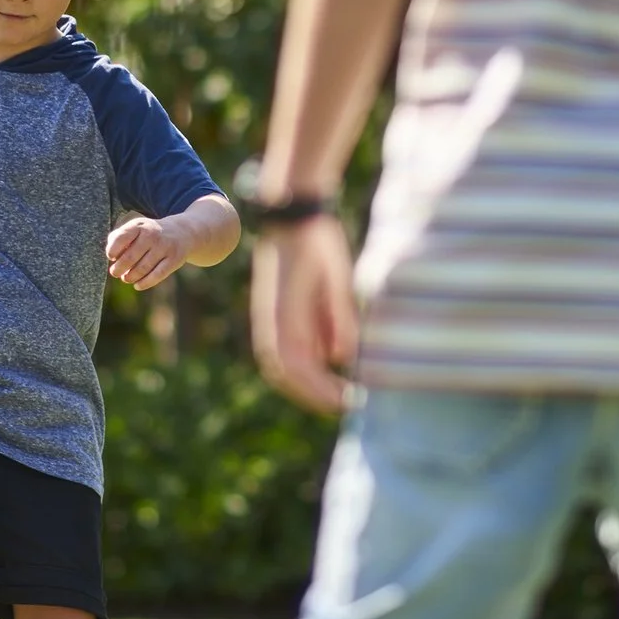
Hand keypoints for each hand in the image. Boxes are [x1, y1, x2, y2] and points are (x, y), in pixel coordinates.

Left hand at [106, 215, 192, 290]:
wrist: (182, 232)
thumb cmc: (150, 233)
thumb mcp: (135, 228)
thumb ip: (118, 238)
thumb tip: (112, 256)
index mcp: (139, 225)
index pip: (120, 238)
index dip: (112, 250)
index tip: (111, 257)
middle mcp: (152, 235)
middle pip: (130, 258)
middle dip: (118, 268)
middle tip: (115, 273)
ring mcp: (164, 247)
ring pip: (142, 269)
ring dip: (130, 277)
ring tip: (126, 278)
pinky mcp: (174, 260)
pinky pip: (156, 276)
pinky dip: (144, 283)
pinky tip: (137, 285)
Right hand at [251, 216, 358, 413]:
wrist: (293, 214)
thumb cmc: (318, 242)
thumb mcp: (337, 277)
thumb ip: (340, 316)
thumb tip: (343, 356)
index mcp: (283, 316)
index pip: (297, 369)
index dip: (320, 391)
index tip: (346, 402)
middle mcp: (272, 323)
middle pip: (286, 375)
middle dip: (314, 395)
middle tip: (346, 403)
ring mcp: (272, 319)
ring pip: (284, 365)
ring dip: (309, 383)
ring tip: (342, 391)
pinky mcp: (278, 313)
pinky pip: (289, 349)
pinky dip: (308, 363)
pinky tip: (333, 362)